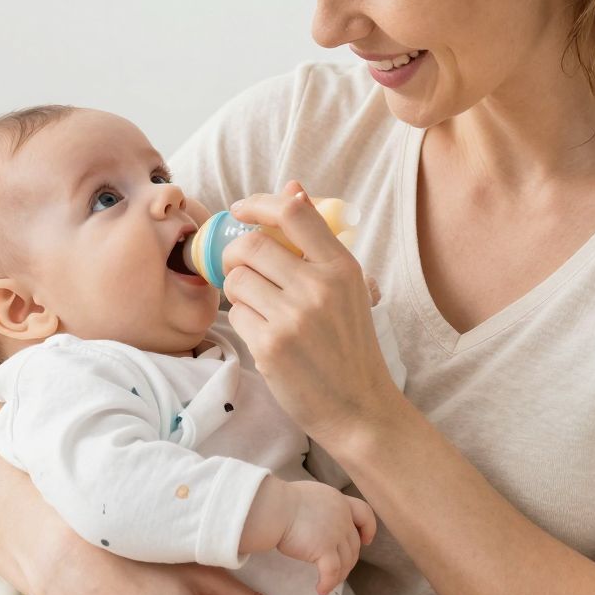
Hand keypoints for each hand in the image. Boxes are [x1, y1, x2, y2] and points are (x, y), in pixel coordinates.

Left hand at [223, 181, 401, 452]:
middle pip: (251, 245)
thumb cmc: (349, 346)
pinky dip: (242, 320)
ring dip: (237, 289)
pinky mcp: (271, 345)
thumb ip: (317, 242)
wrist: (359, 407)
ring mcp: (294, 316)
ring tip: (257, 306)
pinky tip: (263, 333)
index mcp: (342, 267)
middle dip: (235, 255)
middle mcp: (319, 286)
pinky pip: (236, 313)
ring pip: (236, 278)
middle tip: (241, 269)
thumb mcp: (346, 289)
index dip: (258, 203)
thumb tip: (292, 187)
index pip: (293, 212)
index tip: (241, 209)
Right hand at [275, 483, 375, 594]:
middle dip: (349, 559)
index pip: (364, 513)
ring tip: (329, 583)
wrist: (273, 508)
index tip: (366, 540)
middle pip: (354, 544)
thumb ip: (320, 508)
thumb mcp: (309, 496)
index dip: (369, 528)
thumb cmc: (281, 501)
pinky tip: (320, 590)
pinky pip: (332, 572)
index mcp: (338, 501)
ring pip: (346, 561)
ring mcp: (335, 534)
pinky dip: (328, 583)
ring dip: (339, 575)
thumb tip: (314, 520)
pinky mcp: (325, 550)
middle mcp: (342, 517)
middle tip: (339, 569)